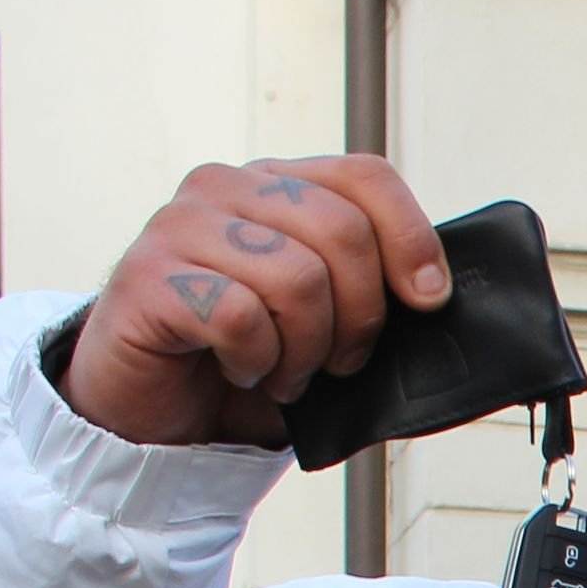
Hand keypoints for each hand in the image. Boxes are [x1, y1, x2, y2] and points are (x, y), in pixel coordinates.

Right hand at [60, 157, 451, 448]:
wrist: (158, 412)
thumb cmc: (247, 360)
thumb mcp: (327, 322)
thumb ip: (374, 294)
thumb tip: (438, 297)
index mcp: (276, 185)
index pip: (365, 176)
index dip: (412, 237)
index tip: (427, 299)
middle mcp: (225, 189)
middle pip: (343, 231)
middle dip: (360, 317)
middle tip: (335, 360)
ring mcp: (180, 226)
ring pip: (298, 278)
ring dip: (305, 350)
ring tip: (282, 370)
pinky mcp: (148, 277)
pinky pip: (243, 318)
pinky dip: (257, 362)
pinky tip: (240, 368)